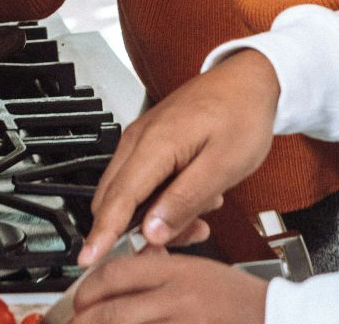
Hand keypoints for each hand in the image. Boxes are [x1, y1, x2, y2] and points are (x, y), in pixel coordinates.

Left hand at [70, 253, 267, 323]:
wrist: (275, 318)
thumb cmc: (239, 300)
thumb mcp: (200, 271)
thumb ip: (164, 268)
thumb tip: (127, 268)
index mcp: (178, 272)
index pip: (118, 273)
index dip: (89, 288)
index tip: (79, 299)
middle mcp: (177, 299)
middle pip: (113, 311)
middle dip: (84, 321)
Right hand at [81, 51, 279, 264]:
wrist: (250, 79)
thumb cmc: (242, 114)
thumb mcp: (223, 166)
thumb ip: (184, 200)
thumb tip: (151, 230)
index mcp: (155, 144)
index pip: (118, 199)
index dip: (102, 234)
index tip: (88, 258)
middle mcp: (140, 139)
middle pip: (115, 200)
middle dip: (135, 232)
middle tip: (171, 246)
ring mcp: (143, 139)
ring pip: (130, 194)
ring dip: (155, 217)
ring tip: (198, 219)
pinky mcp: (151, 143)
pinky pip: (143, 182)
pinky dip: (161, 200)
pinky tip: (193, 200)